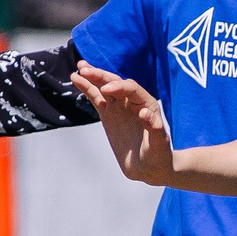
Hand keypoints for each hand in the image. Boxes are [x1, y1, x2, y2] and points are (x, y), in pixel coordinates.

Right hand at [71, 63, 174, 185]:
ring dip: (92, 78)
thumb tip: (143, 112)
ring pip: (104, 88)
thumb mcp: (159, 144)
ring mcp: (120, 107)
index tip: (105, 89)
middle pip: (116, 83)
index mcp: (148, 104)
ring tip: (79, 68)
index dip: (119, 86)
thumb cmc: (158, 155)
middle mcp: (133, 102)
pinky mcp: (109, 115)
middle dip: (101, 76)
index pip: (132, 89)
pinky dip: (87, 89)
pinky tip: (77, 79)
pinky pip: (97, 98)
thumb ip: (154, 128)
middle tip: (85, 69)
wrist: (150, 167)